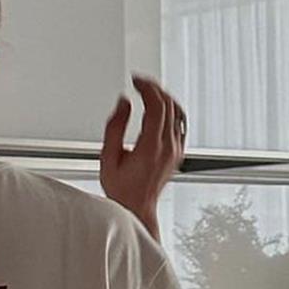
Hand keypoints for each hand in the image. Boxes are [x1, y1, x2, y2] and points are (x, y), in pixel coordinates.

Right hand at [99, 74, 186, 241]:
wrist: (137, 208)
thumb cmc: (122, 189)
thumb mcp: (108, 157)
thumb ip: (115, 127)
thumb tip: (123, 104)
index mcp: (151, 146)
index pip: (156, 106)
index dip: (147, 88)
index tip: (136, 80)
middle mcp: (168, 147)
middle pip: (169, 105)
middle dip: (154, 89)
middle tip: (141, 83)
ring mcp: (176, 150)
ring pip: (178, 112)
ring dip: (165, 98)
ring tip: (151, 92)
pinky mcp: (178, 153)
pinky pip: (180, 124)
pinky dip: (172, 110)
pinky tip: (162, 108)